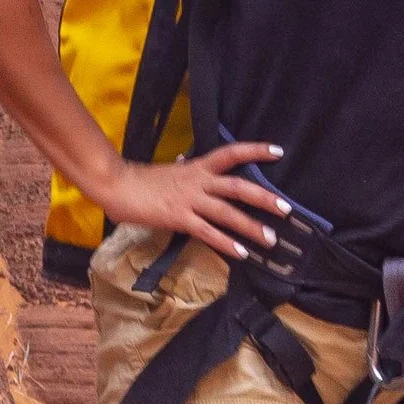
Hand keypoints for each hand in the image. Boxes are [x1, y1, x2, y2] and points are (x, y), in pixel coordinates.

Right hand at [99, 138, 287, 259]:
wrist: (116, 185)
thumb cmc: (141, 180)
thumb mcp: (170, 173)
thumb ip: (185, 174)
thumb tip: (187, 167)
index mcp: (197, 167)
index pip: (231, 153)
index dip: (255, 150)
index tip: (278, 151)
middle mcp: (198, 181)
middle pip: (238, 187)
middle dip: (264, 198)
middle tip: (287, 209)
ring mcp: (190, 200)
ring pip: (228, 213)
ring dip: (251, 227)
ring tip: (271, 240)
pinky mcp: (179, 218)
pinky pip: (208, 233)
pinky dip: (226, 243)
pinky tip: (241, 253)